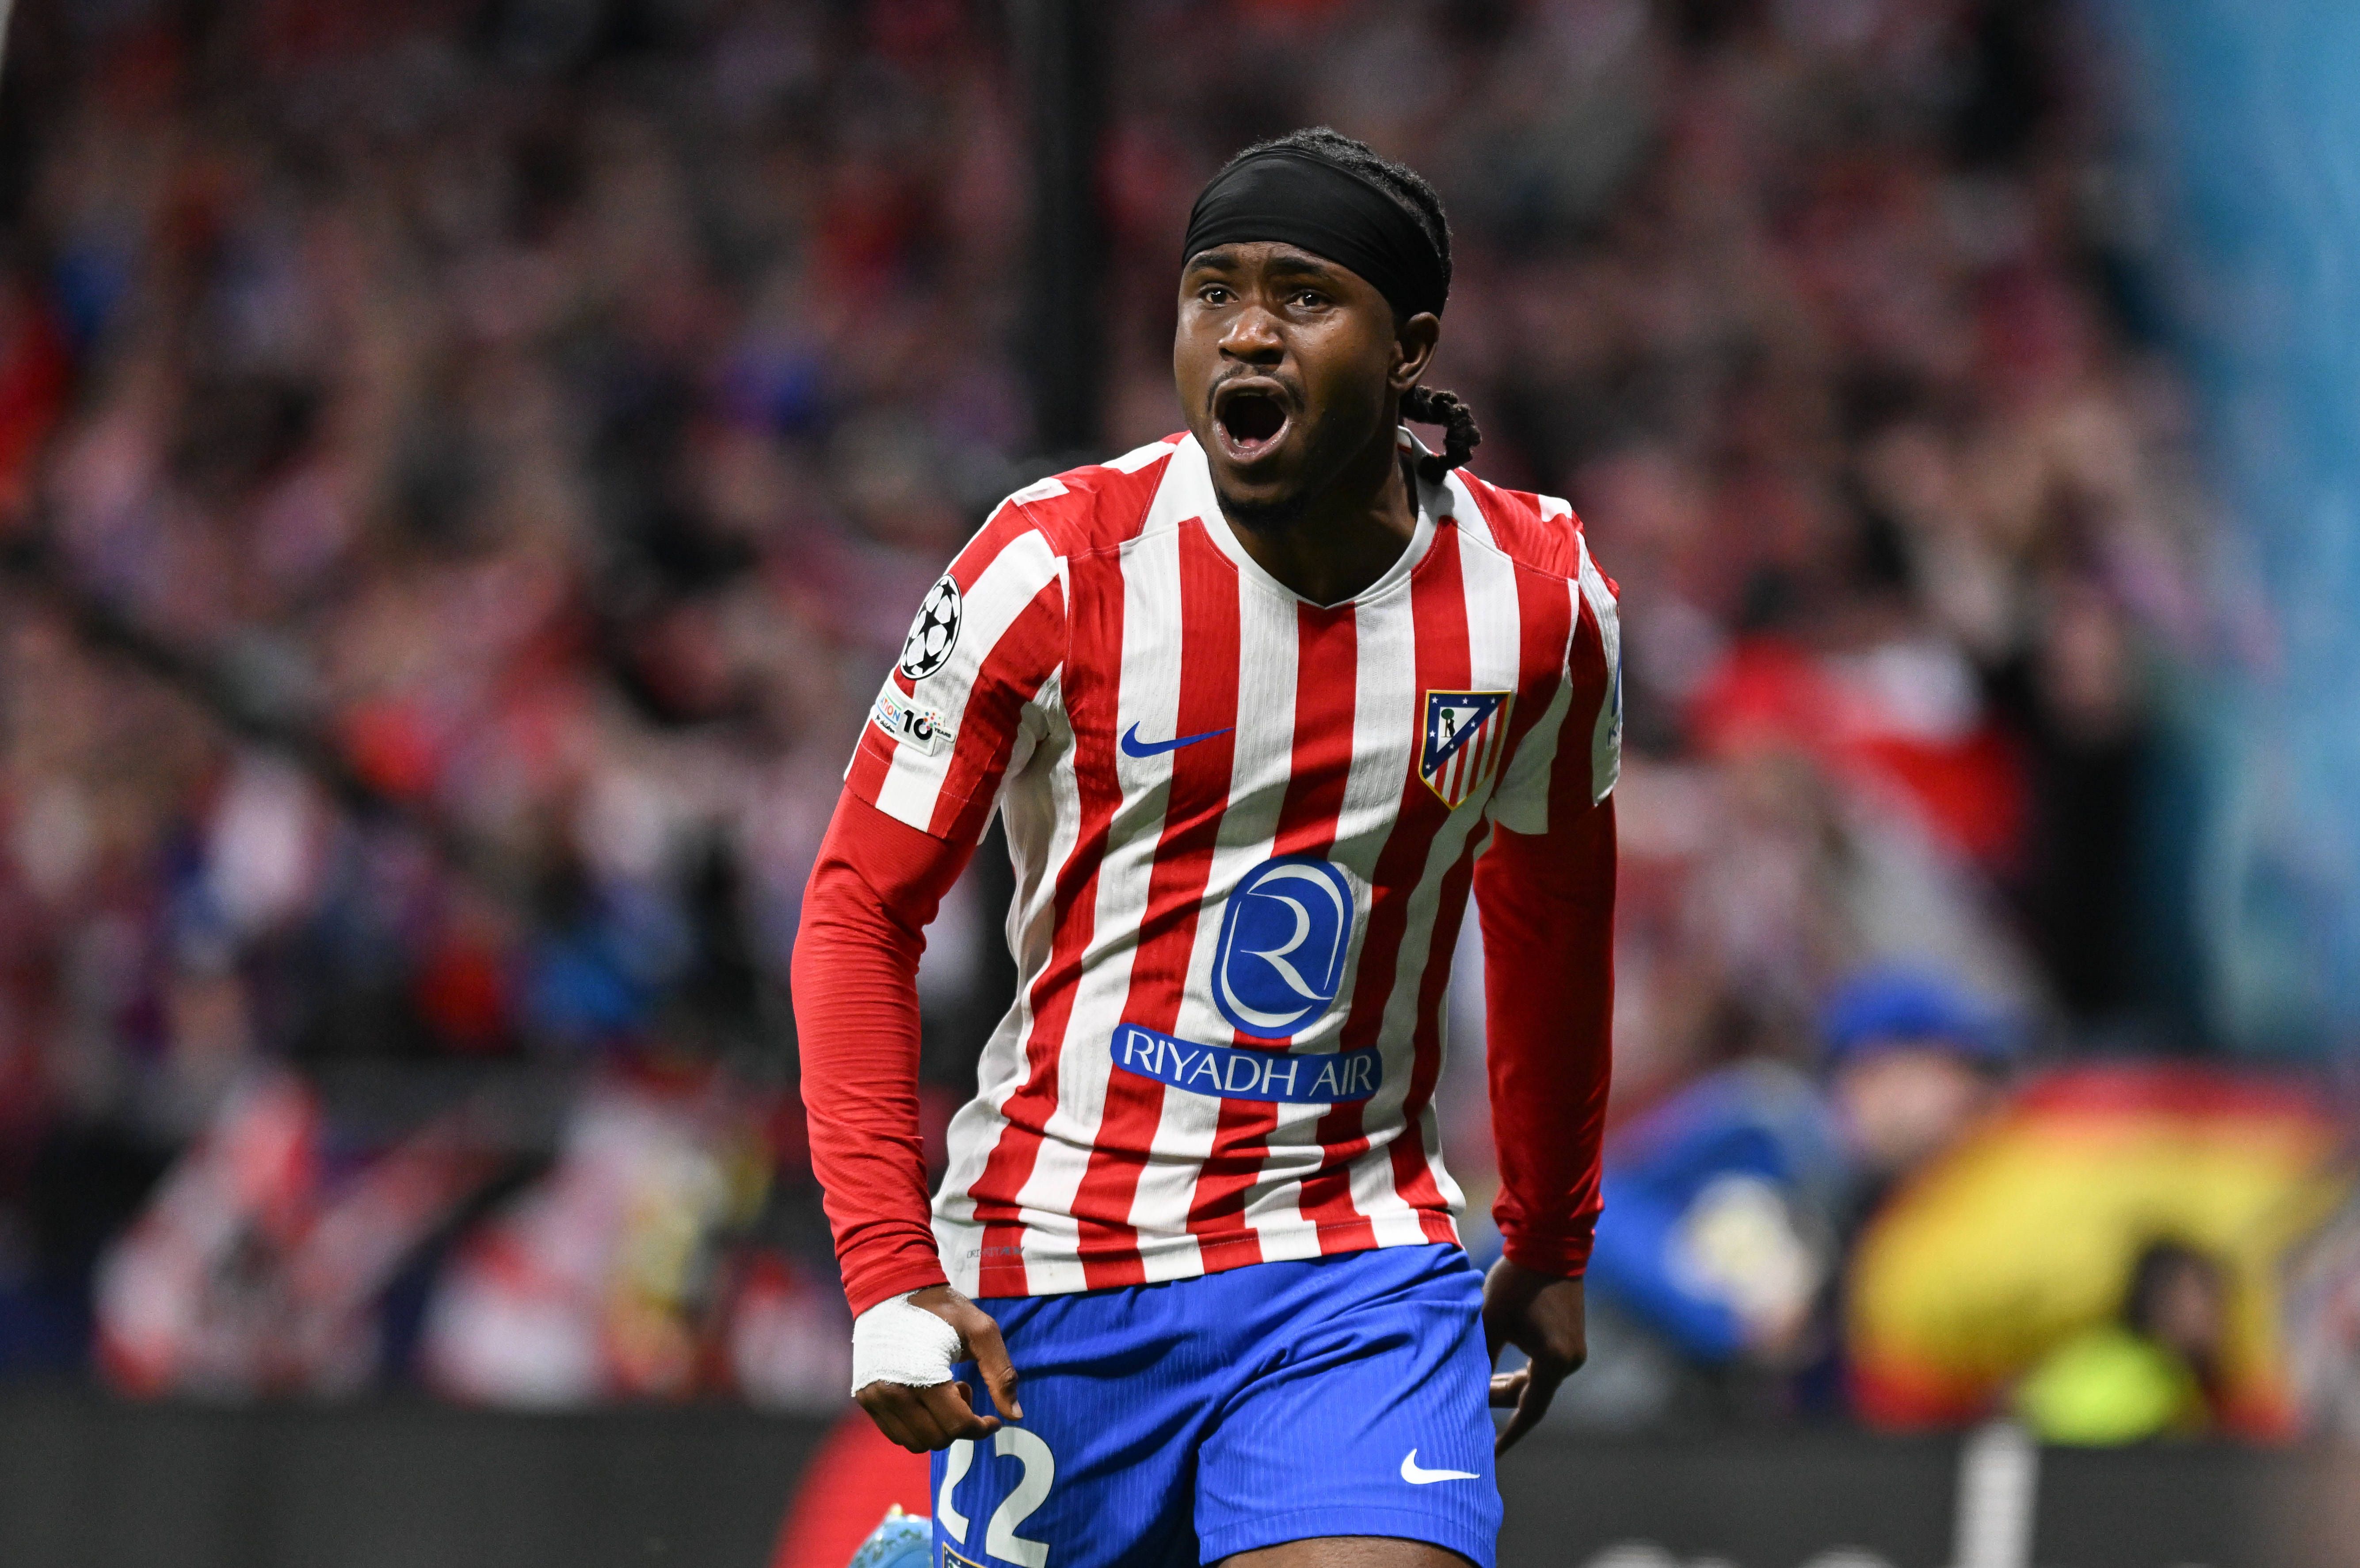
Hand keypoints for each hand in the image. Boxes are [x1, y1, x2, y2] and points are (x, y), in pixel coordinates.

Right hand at [854, 1285, 1023, 1452]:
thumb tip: (1014, 1416)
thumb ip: (1001, 1375)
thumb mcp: (981, 1332)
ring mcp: (874, 1398)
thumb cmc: (942, 1309)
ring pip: (915, 1443)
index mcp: (922, 1375)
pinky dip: (918, 1426)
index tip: (994, 1419)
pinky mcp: (865, 1398)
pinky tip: (925, 1396)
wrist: (892, 1289)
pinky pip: (896, 1434)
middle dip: (961, 1425)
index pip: (957, 1425)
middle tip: (965, 1391)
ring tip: (944, 1393)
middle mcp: (892, 1393)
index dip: (982, 1428)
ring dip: (938, 1427)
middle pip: (937, 1439)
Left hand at [1482, 1258, 1586, 1455]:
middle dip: (1498, 1401)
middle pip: (1530, 1396)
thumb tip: (1462, 1392)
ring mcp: (1574, 1350)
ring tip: (1476, 1386)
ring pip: (1536, 1381)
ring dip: (1508, 1385)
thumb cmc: (1516, 1282)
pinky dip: (1521, 1372)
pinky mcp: (1570, 1337)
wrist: (1549, 1242)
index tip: (1489, 1455)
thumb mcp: (1490, 1321)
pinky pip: (1543, 1367)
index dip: (1507, 1436)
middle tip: (1465, 1403)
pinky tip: (1498, 1370)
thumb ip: (1479, 1359)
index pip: (1528, 1411)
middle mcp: (1570, 1361)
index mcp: (1554, 1362)